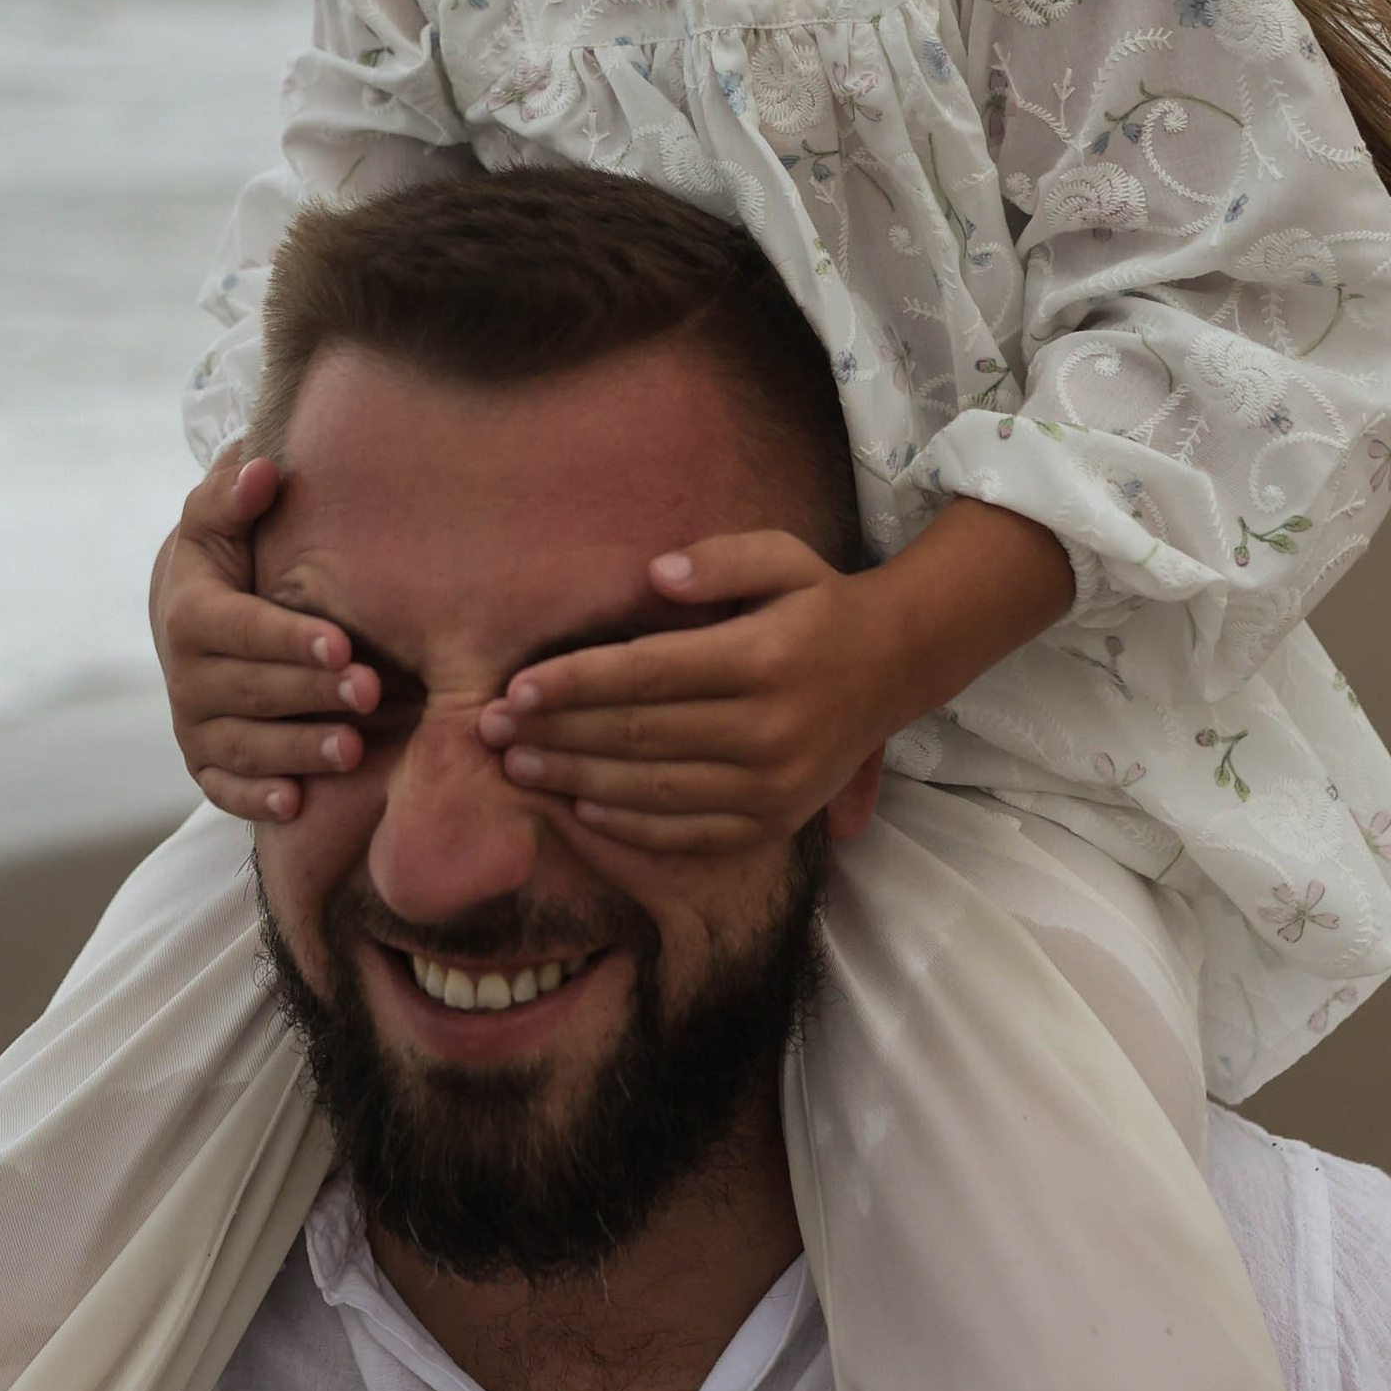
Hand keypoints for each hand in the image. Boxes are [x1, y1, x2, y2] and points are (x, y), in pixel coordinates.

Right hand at [152, 447, 379, 825]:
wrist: (190, 616)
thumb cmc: (227, 558)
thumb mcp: (218, 521)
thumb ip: (232, 495)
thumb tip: (260, 468)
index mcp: (190, 614)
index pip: (243, 630)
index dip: (290, 639)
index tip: (342, 643)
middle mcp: (186, 677)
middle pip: (253, 691)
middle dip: (312, 694)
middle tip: (372, 693)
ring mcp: (194, 726)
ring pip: (245, 747)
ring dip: (297, 752)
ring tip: (352, 750)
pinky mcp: (205, 764)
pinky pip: (225, 790)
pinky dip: (256, 800)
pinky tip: (296, 804)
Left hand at [478, 532, 895, 854]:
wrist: (898, 665)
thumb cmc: (822, 603)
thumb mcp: (783, 556)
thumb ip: (719, 559)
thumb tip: (653, 576)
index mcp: (763, 658)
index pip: (648, 674)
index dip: (575, 682)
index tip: (515, 686)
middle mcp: (769, 728)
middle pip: (639, 735)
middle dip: (556, 732)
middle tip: (492, 731)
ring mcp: (774, 784)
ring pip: (655, 790)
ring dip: (577, 780)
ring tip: (520, 766)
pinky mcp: (776, 820)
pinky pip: (690, 833)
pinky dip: (632, 825)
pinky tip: (583, 808)